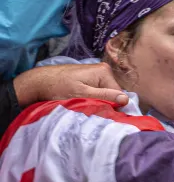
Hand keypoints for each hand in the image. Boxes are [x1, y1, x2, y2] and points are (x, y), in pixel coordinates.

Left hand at [13, 63, 127, 107]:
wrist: (39, 81)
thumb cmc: (58, 87)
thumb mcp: (82, 94)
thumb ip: (105, 96)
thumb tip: (126, 100)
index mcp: (104, 72)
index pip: (119, 95)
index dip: (112, 106)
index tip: (101, 112)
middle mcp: (103, 69)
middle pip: (113, 93)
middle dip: (104, 102)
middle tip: (89, 108)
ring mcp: (96, 72)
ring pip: (106, 92)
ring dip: (97, 101)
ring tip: (83, 103)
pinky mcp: (89, 76)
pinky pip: (98, 90)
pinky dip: (92, 97)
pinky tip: (82, 99)